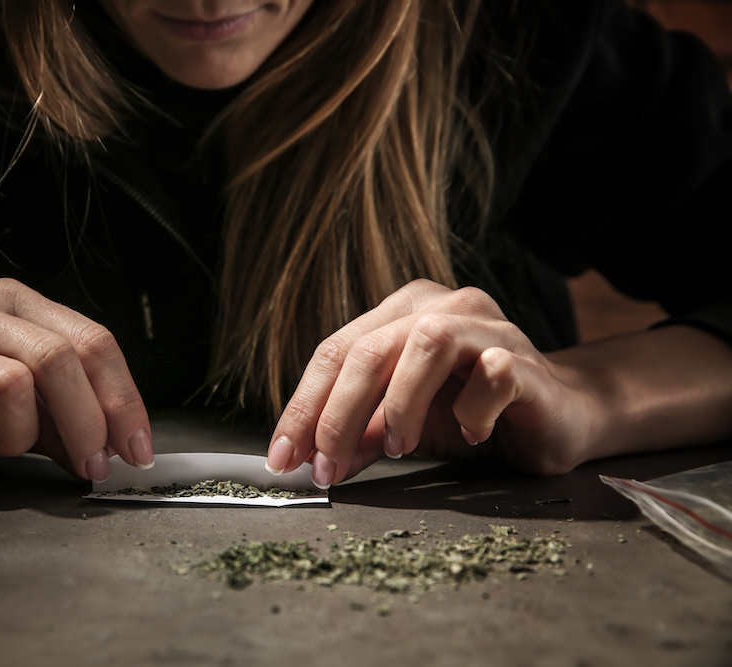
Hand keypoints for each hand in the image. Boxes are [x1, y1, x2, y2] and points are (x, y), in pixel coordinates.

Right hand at [0, 278, 152, 478]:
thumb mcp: (26, 399)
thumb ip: (72, 414)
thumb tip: (119, 448)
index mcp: (14, 301)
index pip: (92, 340)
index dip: (124, 400)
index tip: (136, 450)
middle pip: (57, 359)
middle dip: (87, 424)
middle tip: (93, 467)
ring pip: (11, 388)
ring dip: (21, 438)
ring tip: (1, 447)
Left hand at [265, 279, 603, 487]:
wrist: (559, 415)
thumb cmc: (473, 413)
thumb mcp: (403, 427)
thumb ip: (360, 437)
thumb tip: (310, 462)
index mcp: (400, 313)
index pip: (335, 353)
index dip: (303, 407)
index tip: (283, 458)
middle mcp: (440, 307)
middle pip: (368, 349)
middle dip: (336, 415)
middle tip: (326, 467)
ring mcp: (485, 326)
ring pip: (424, 344)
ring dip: (400, 404)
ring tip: (400, 447)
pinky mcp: (525, 357)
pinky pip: (491, 372)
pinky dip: (471, 409)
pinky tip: (471, 434)